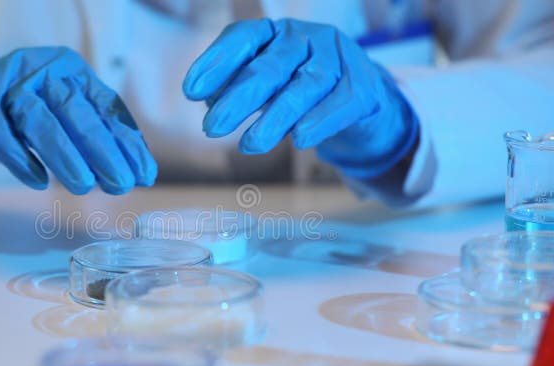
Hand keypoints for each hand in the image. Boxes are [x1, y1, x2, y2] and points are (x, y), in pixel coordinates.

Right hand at [0, 47, 156, 193]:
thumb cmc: (29, 109)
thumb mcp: (66, 110)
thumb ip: (98, 134)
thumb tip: (137, 172)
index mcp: (71, 69)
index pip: (105, 105)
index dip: (126, 141)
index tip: (144, 175)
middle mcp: (40, 69)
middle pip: (74, 110)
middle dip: (102, 150)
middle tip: (120, 184)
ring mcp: (5, 85)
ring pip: (37, 119)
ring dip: (64, 155)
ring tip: (84, 186)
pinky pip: (0, 135)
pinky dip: (21, 160)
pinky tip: (39, 181)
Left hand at [183, 18, 418, 178]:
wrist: (360, 101)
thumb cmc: (297, 90)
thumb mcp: (264, 86)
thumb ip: (235, 88)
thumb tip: (206, 99)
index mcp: (275, 33)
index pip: (243, 39)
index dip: (216, 63)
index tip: (191, 91)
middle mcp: (306, 38)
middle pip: (270, 67)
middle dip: (238, 98)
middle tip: (212, 127)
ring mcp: (338, 58)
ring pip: (305, 86)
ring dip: (275, 117)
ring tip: (250, 145)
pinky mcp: (362, 86)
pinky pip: (339, 103)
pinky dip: (319, 121)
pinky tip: (300, 140)